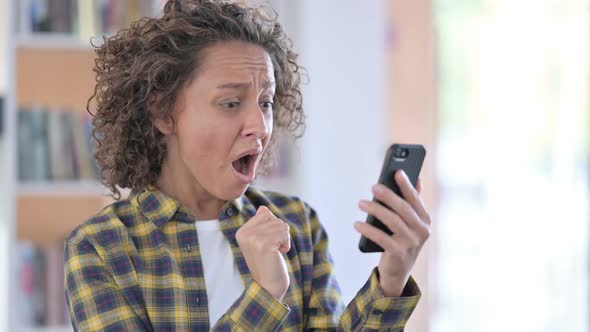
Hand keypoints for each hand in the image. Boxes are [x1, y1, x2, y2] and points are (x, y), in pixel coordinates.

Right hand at [236, 206, 290, 300]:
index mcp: (241, 231)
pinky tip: (278, 254)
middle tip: (271, 250)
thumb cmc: (268, 262)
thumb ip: (261, 223)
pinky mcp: (264, 244)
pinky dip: (286, 243)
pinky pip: (285, 232)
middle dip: (279, 233)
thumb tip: (262, 208)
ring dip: (283, 239)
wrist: (268, 286)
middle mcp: (244, 233)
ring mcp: (254, 239)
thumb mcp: (260, 240)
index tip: (266, 244)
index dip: (272, 228)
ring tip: (274, 253)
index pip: (264, 213)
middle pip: (273, 218)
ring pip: (281, 224)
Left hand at [354, 170, 430, 296]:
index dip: (406, 185)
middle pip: (403, 208)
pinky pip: (381, 237)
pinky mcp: (399, 254)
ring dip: (374, 209)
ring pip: (391, 221)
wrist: (398, 271)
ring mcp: (411, 243)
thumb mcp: (409, 223)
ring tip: (360, 203)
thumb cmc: (401, 240)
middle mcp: (422, 231)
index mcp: (425, 220)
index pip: (415, 199)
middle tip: (373, 186)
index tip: (397, 171)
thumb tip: (416, 178)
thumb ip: (411, 203)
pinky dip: (367, 229)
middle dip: (388, 195)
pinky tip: (357, 224)